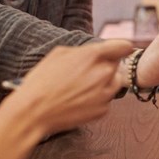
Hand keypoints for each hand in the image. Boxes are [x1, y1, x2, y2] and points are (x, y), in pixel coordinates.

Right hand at [12, 40, 135, 135]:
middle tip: (85, 74)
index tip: (121, 50)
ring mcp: (105, 93)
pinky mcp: (103, 110)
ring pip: (115, 83)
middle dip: (105, 66)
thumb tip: (98, 50)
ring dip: (104, 83)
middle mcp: (103, 73)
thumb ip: (84, 50)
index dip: (121, 48)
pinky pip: (106, 100)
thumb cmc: (42, 81)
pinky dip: (97, 99)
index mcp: (92, 56)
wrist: (34, 111)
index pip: (124, 46)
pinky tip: (79, 100)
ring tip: (81, 88)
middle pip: (116, 65)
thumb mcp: (59, 54)